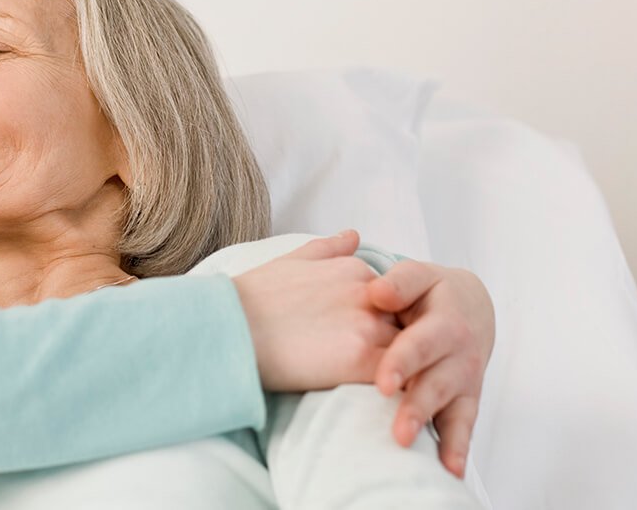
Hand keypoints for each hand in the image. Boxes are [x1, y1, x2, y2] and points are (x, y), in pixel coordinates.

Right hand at [231, 230, 400, 392]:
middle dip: (402, 345)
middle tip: (392, 369)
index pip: (396, 299)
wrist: (226, 330)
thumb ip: (328, 249)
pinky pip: (398, 378)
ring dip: (404, 370)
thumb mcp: (290, 261)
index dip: (386, 323)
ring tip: (394, 390)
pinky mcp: (360, 359)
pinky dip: (398, 390)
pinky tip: (387, 402)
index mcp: (354, 269)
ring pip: (409, 352)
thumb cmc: (250, 299)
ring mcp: (366, 324)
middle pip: (408, 324)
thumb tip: (354, 235)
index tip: (370, 341)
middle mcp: (368, 291)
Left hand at [367, 260, 494, 478]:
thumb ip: (400, 283)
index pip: (421, 344)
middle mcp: (460, 354)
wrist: (472, 307)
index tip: (383, 382)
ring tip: (411, 448)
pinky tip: (449, 471)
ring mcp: (465, 380)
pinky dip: (457, 448)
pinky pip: (463, 425)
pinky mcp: (466, 400)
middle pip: (437, 383)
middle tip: (398, 431)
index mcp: (446, 321)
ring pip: (452, 409)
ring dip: (435, 432)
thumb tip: (377, 293)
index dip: (403, 362)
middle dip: (417, 408)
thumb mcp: (419, 276)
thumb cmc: (432, 292)